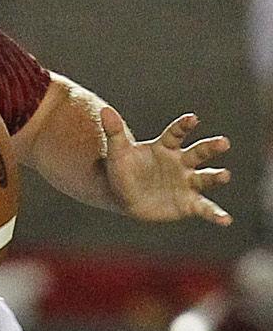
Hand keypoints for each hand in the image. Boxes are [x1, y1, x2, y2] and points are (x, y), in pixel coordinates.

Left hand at [102, 108, 231, 224]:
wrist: (122, 196)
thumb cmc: (122, 170)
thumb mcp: (117, 153)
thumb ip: (114, 133)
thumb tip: (104, 110)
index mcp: (166, 147)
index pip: (177, 133)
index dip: (184, 125)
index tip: (193, 119)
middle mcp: (181, 162)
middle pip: (199, 152)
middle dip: (211, 147)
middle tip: (223, 142)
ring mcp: (187, 182)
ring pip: (205, 178)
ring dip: (216, 176)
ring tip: (225, 175)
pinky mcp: (188, 203)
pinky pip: (204, 208)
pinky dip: (216, 214)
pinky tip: (226, 220)